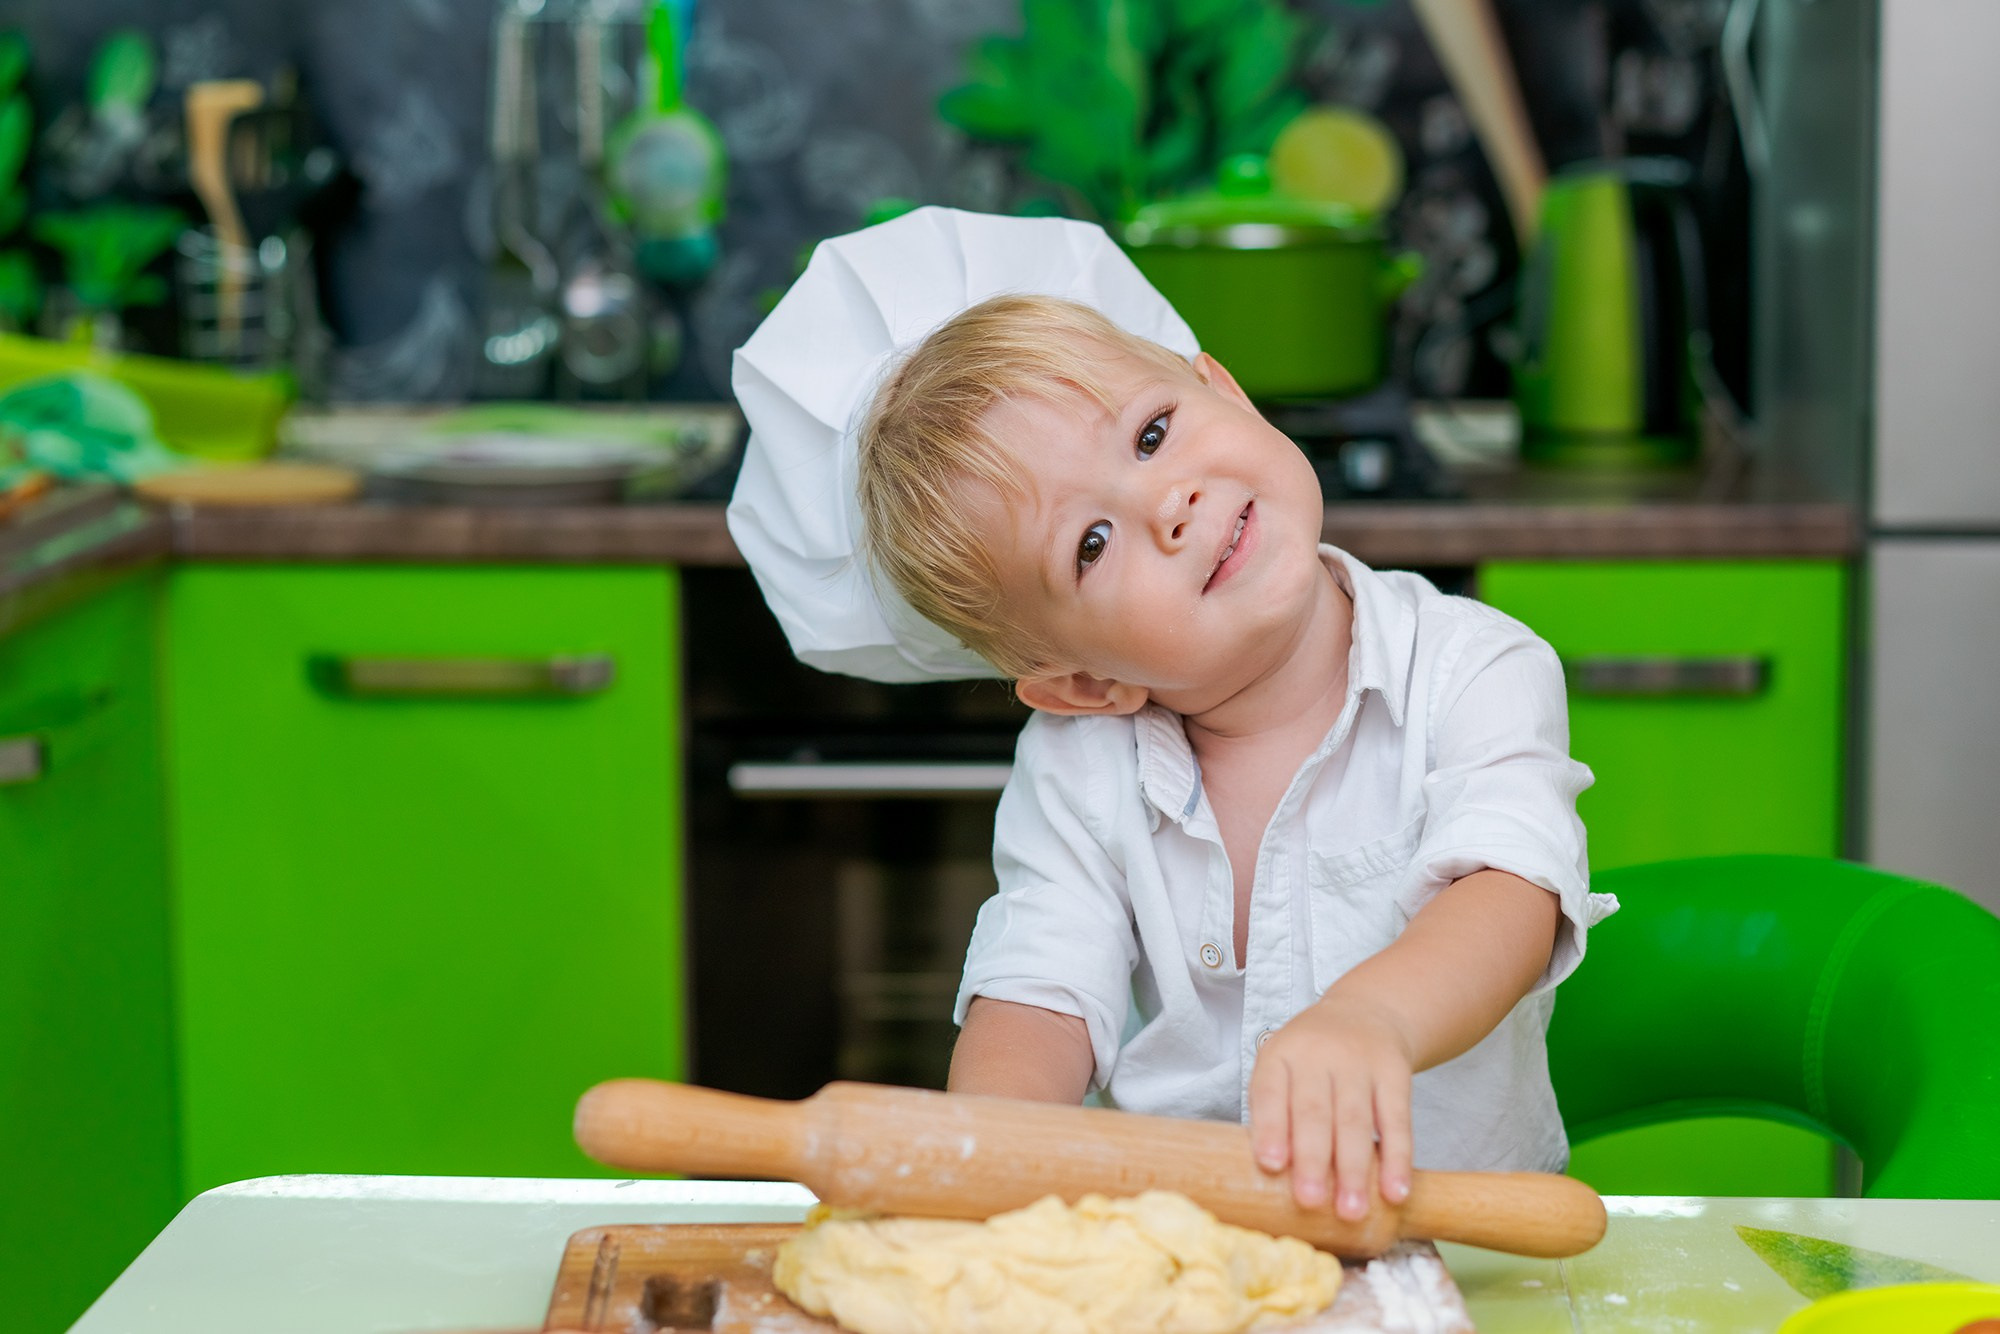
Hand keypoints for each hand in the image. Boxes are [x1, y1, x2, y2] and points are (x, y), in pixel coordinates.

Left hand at [1246, 993, 1415, 1218]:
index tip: (1271, 1165)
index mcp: (1280, 1056)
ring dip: (1355, 1169)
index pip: (1270, 1091)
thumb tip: (1273, 1180)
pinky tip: (1395, 1191)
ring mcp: (1359, 1062)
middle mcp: (1317, 1054)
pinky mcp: (1395, 1073)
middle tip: (1310, 1202)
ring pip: (1355, 1119)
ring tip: (1351, 1211)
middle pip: (1314, 1111)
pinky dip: (1398, 1158)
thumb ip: (1275, 1116)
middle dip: (1312, 1160)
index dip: (1270, 1127)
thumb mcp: (1283, 1071)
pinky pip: (1397, 1119)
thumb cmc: (1311, 1061)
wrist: (1366, 1012)